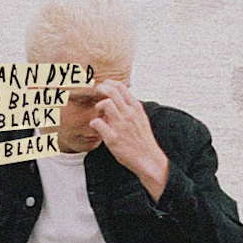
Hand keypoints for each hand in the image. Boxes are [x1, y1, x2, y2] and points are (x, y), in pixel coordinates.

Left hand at [88, 79, 169, 200]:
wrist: (148, 159)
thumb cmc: (143, 141)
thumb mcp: (142, 119)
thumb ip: (132, 109)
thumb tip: (120, 101)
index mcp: (136, 109)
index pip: (122, 89)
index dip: (111, 83)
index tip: (105, 84)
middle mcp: (129, 115)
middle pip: (112, 92)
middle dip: (102, 88)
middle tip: (97, 90)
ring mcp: (121, 126)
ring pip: (106, 104)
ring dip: (99, 106)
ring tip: (99, 112)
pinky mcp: (112, 138)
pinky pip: (98, 123)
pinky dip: (94, 123)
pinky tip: (96, 126)